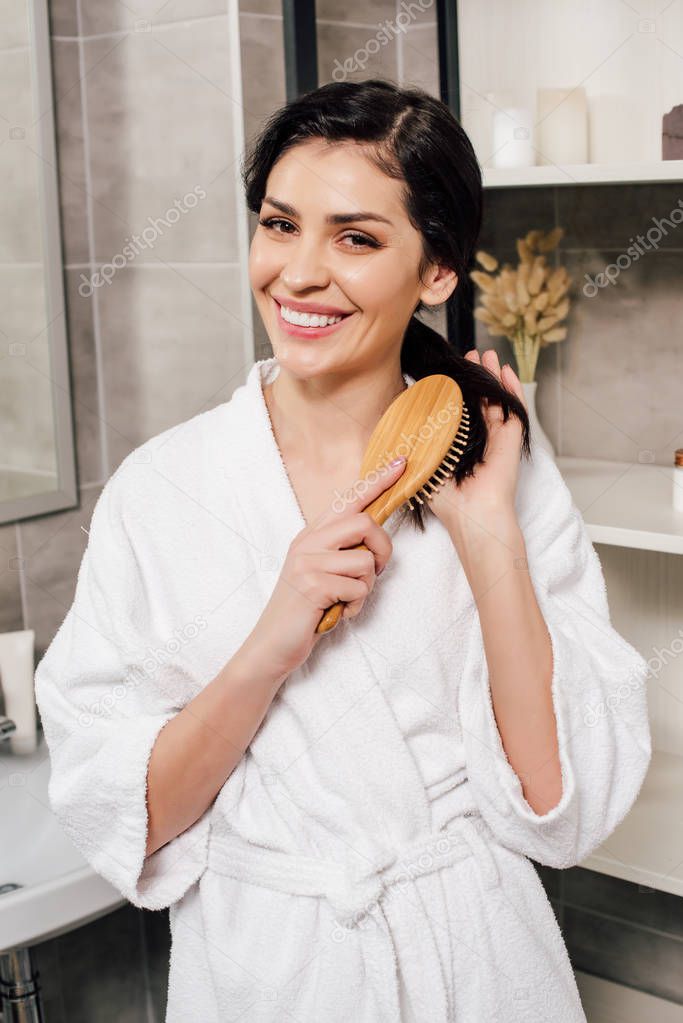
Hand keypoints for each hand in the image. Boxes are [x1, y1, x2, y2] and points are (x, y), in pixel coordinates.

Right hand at [248, 458, 407, 679]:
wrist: (272, 644)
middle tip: (375, 571)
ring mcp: (308, 562)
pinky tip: (340, 613)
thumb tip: (375, 534)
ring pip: (365, 560)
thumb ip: (343, 550)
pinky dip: (357, 605)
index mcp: (312, 534)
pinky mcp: (312, 585)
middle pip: (364, 522)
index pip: (348, 499)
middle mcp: (308, 542)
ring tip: (349, 599)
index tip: (401, 463)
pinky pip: (358, 587)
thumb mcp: (322, 572)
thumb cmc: (306, 609)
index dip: (377, 481)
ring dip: (367, 586)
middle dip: (382, 550)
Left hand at [428, 348, 526, 534]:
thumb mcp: (421, 462)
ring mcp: (497, 438)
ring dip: (492, 376)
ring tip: (488, 354)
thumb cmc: (445, 497)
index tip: (445, 372)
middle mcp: (478, 441)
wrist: (473, 514)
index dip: (452, 391)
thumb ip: (414, 440)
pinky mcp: (512, 438)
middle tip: (469, 355)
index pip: (455, 412)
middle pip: (478, 401)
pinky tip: (506, 371)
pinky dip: (512, 388)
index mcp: (456, 447)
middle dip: (474, 377)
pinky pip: (515, 407)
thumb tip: (400, 416)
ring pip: (496, 400)